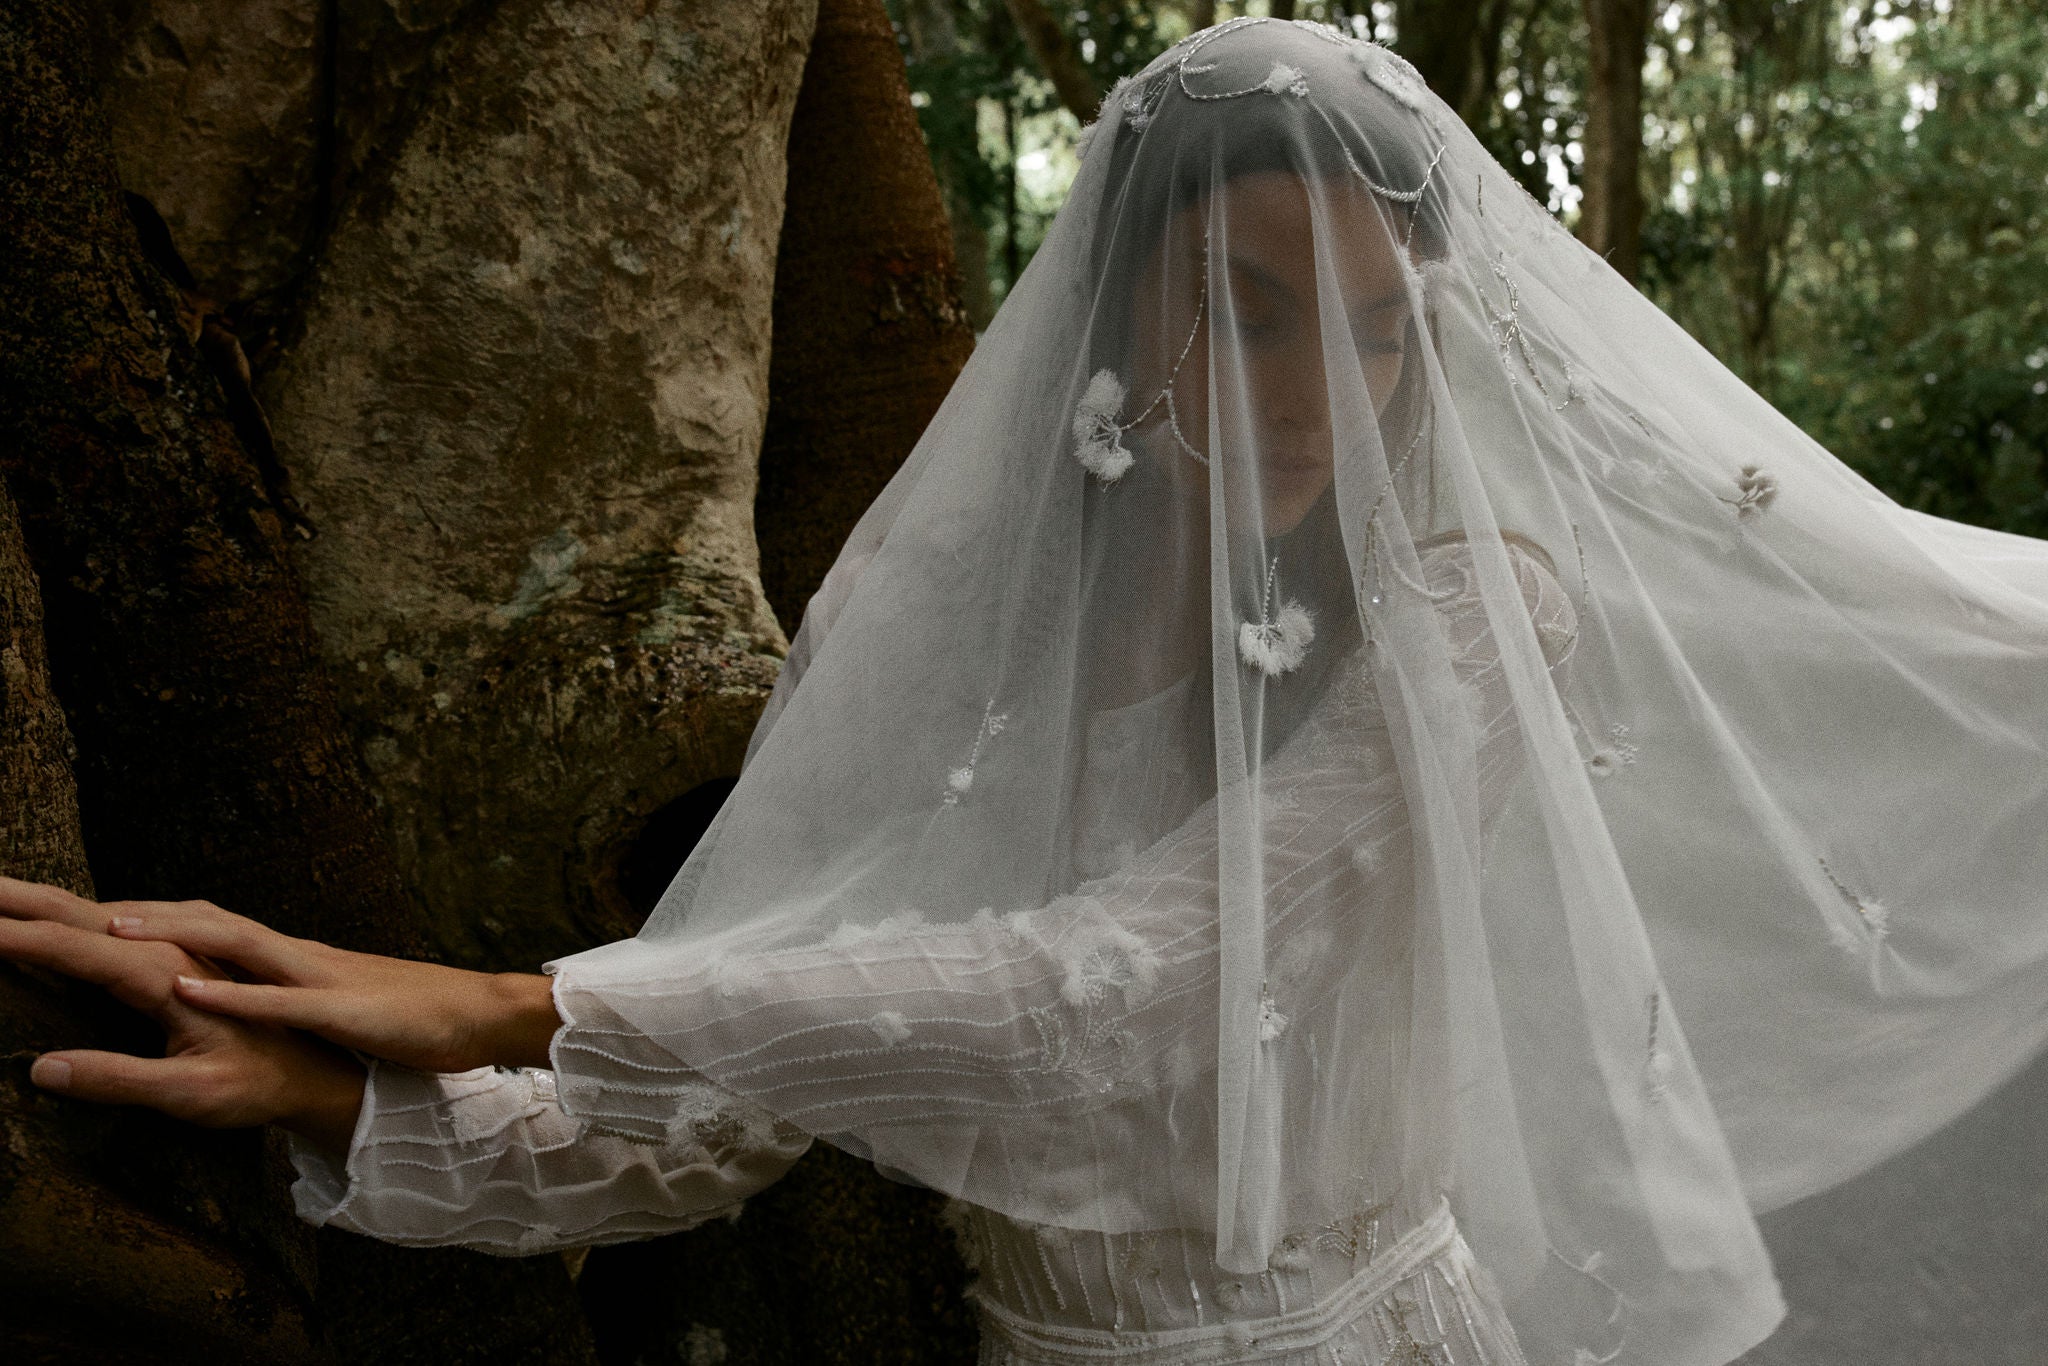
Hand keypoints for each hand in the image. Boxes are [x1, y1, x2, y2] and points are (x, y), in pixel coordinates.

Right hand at [0, 877, 366, 1151]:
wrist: (318, 1069)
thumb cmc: (257, 1085)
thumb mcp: (188, 1095)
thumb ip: (117, 1079)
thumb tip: (41, 1067)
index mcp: (164, 973)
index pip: (71, 946)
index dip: (13, 935)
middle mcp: (168, 947)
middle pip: (77, 913)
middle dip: (18, 899)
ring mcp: (176, 946)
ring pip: (94, 912)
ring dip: (40, 901)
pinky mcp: (180, 954)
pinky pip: (115, 923)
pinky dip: (72, 915)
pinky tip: (53, 917)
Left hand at [91, 890, 561, 1073]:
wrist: (481, 1013)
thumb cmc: (405, 1019)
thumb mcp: (324, 1008)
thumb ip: (277, 998)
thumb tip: (221, 995)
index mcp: (283, 959)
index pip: (194, 927)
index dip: (130, 918)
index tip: (61, 913)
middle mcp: (291, 955)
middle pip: (194, 919)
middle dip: (125, 911)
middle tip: (54, 903)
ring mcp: (317, 976)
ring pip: (231, 942)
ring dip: (168, 931)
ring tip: (104, 928)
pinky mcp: (346, 1009)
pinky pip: (280, 998)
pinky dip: (231, 991)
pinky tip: (187, 987)